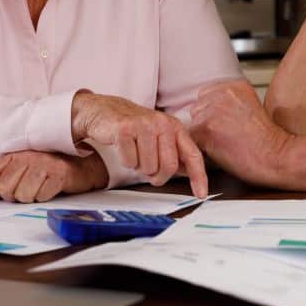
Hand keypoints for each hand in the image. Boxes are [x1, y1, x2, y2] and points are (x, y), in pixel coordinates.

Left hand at [0, 150, 107, 208]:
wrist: (84, 166)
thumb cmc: (50, 171)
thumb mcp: (24, 173)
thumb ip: (2, 183)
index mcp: (13, 156)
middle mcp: (26, 157)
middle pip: (5, 189)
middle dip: (14, 196)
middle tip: (29, 189)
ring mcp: (42, 164)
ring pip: (23, 195)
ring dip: (32, 197)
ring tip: (42, 188)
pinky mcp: (57, 173)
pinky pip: (41, 196)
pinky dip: (46, 197)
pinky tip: (52, 188)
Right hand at [71, 92, 207, 197]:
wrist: (104, 110)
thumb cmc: (134, 126)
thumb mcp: (159, 136)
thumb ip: (175, 153)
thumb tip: (189, 172)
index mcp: (174, 127)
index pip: (193, 155)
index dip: (198, 177)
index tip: (201, 194)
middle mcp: (162, 123)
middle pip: (169, 167)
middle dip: (157, 176)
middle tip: (148, 170)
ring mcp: (144, 125)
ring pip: (148, 167)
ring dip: (139, 168)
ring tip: (135, 153)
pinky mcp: (125, 129)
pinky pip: (130, 162)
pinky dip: (126, 161)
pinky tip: (124, 148)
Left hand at [189, 80, 292, 188]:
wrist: (275, 156)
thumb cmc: (265, 141)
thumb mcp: (250, 108)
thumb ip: (229, 103)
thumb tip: (207, 108)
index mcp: (235, 86)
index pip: (206, 95)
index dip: (212, 113)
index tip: (224, 124)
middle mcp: (223, 93)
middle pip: (197, 108)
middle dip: (205, 122)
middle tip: (225, 135)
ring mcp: (214, 108)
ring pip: (193, 123)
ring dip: (202, 135)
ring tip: (224, 143)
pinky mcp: (207, 127)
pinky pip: (192, 138)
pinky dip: (201, 147)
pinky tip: (219, 150)